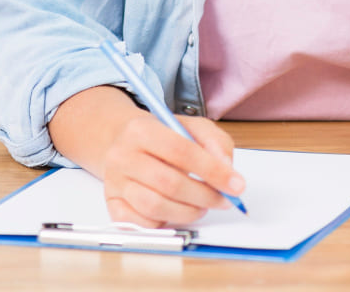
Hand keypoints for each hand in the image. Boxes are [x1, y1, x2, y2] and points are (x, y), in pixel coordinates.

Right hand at [102, 110, 245, 227]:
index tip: (236, 184)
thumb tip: (227, 170)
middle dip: (204, 195)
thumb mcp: (191, 126)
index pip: (181, 151)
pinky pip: (142, 223)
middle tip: (224, 200)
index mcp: (141, 129)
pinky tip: (177, 210)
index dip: (212, 170)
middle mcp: (122, 156)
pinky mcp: (113, 205)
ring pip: (155, 207)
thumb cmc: (162, 135)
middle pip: (169, 182)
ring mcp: (115, 183)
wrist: (123, 142)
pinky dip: (166, 221)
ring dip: (188, 212)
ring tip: (202, 205)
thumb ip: (214, 142)